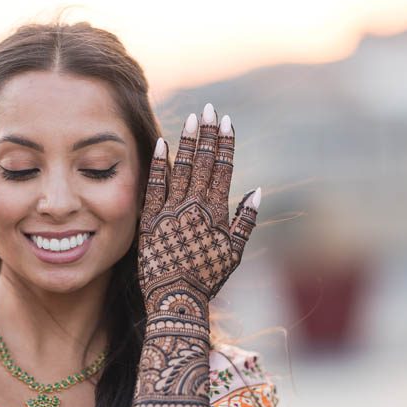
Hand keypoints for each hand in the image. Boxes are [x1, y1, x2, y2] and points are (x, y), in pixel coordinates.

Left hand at [137, 103, 259, 309]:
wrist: (176, 298)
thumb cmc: (207, 279)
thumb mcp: (233, 252)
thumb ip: (245, 221)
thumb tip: (257, 191)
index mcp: (217, 212)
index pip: (224, 169)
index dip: (225, 143)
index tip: (227, 122)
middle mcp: (196, 206)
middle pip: (204, 162)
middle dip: (207, 133)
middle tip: (209, 108)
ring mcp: (172, 210)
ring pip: (182, 168)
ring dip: (188, 141)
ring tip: (191, 117)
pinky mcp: (150, 218)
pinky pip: (154, 185)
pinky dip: (159, 163)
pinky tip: (161, 142)